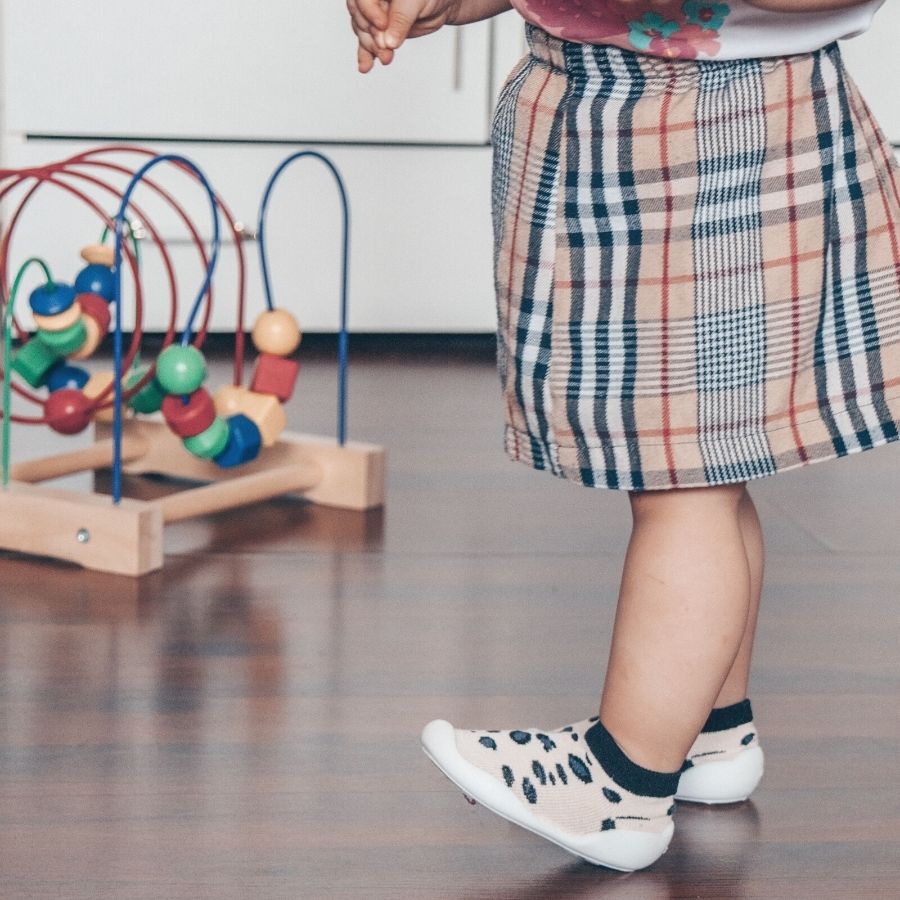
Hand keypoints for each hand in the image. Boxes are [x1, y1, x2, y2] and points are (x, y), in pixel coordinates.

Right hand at [347, 0, 462, 72]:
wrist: (440, 5)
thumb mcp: (416, 1)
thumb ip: (401, 19)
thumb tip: (389, 42)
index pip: (362, 0)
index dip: (370, 13)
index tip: (382, 25)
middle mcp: (374, 0)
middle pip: (361, 18)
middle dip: (373, 36)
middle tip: (386, 48)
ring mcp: (375, 16)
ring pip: (364, 33)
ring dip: (372, 48)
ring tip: (386, 58)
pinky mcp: (379, 32)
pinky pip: (367, 43)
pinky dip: (366, 56)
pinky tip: (366, 66)